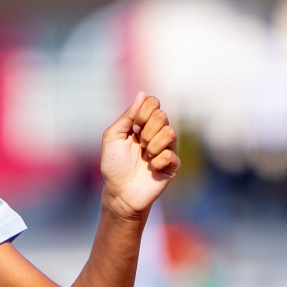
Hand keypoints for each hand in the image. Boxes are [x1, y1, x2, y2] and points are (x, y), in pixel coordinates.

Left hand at [100, 92, 178, 218]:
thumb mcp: (113, 136)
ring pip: (170, 132)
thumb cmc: (114, 165)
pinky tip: (151, 168)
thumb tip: (142, 94)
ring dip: (152, 146)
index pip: (153, 103)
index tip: (134, 127)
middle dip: (146, 131)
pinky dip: (157, 162)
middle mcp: (157, 133)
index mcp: (143, 124)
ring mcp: (167, 148)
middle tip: (139, 144)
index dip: (143, 112)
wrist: (119, 192)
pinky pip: (170, 154)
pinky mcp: (173, 165)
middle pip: (162, 116)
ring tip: (145, 157)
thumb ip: (127, 116)